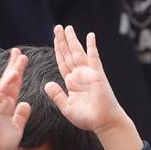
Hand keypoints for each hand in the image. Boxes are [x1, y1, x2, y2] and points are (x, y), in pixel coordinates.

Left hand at [43, 24, 138, 149]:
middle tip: (57, 27)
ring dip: (72, 40)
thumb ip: (57, 95)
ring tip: (67, 27)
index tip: (55, 39)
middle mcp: (80, 75)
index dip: (58, 50)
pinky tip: (90, 35)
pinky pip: (94, 57)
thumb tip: (47, 84)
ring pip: (78, 52)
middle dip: (63, 40)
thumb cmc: (87, 118)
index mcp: (72, 82)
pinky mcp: (97, 74)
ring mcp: (89, 73)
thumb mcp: (66, 107)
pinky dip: (92, 46)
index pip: (62, 62)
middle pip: (68, 54)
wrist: (103, 122)